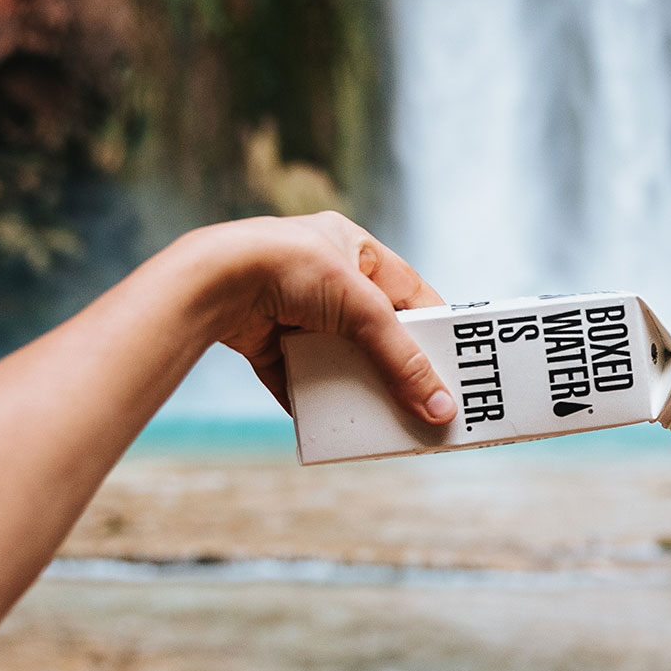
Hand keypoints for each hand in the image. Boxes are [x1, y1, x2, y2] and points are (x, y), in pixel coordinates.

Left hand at [196, 211, 455, 423]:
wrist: (213, 281)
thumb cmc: (290, 267)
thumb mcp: (360, 310)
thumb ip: (401, 360)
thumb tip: (439, 409)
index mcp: (352, 248)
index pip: (408, 292)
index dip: (433, 328)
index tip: (456, 364)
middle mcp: (324, 277)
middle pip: (374, 330)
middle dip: (396, 365)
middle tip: (426, 400)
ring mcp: (293, 309)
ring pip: (339, 356)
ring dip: (358, 385)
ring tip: (385, 417)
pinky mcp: (266, 340)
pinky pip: (300, 375)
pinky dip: (316, 397)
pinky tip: (334, 422)